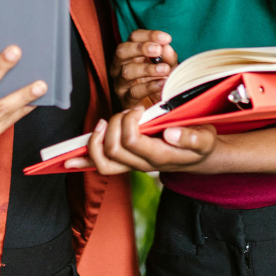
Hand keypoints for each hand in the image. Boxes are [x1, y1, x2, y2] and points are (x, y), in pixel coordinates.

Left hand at [64, 108, 216, 173]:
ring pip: (103, 163)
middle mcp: (143, 164)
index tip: (139, 109)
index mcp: (160, 156)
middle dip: (113, 125)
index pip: (131, 140)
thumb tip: (170, 133)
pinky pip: (101, 166)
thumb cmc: (201, 142)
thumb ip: (191, 137)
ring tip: (103, 123)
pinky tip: (70, 160)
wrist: (201, 156)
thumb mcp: (205, 137)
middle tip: (125, 112)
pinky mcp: (127, 163)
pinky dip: (84, 161)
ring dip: (96, 140)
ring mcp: (133, 165)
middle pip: (112, 150)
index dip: (128, 121)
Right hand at [110, 30, 178, 108]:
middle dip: (140, 48)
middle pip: (122, 50)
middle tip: (158, 49)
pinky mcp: (125, 101)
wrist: (158, 109)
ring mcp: (120, 83)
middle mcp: (120, 66)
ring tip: (165, 69)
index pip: (134, 38)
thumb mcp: (169, 67)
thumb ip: (168, 58)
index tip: (166, 38)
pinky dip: (149, 87)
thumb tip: (167, 46)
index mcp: (131, 53)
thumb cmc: (161, 83)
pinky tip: (162, 83)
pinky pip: (134, 92)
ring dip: (147, 69)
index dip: (149, 35)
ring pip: (126, 72)